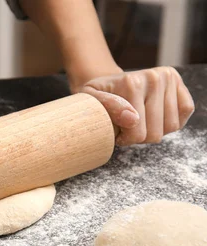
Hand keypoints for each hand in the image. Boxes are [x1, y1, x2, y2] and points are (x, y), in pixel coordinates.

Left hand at [76, 67, 194, 145]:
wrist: (109, 84)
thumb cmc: (97, 98)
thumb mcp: (91, 102)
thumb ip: (107, 108)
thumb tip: (133, 119)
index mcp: (132, 83)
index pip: (137, 132)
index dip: (125, 139)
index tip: (116, 131)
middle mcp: (155, 78)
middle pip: (155, 132)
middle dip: (139, 137)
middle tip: (127, 127)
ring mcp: (169, 79)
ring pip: (171, 126)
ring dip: (154, 131)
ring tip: (139, 122)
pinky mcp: (180, 84)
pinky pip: (184, 114)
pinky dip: (170, 123)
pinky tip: (155, 118)